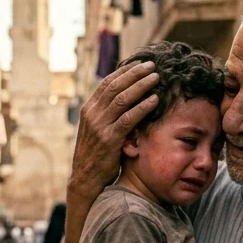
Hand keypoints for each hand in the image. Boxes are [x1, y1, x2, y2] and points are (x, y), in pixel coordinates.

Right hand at [68, 61, 161, 199]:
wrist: (86, 179)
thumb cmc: (97, 154)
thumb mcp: (98, 130)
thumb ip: (108, 114)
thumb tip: (126, 97)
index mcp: (89, 109)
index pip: (107, 82)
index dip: (125, 71)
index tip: (140, 63)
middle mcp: (92, 114)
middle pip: (115, 86)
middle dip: (135, 73)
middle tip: (152, 65)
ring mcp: (100, 127)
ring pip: (122, 98)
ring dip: (141, 85)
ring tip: (156, 77)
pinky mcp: (109, 140)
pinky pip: (128, 118)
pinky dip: (142, 107)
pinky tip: (155, 100)